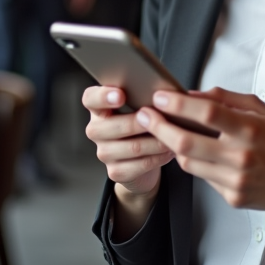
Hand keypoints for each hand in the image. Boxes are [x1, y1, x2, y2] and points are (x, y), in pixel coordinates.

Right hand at [82, 86, 174, 238]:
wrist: (142, 159)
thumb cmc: (142, 123)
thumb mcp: (139, 106)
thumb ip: (142, 97)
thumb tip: (162, 93)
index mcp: (98, 108)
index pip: (91, 99)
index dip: (103, 96)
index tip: (121, 95)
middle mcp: (96, 130)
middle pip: (114, 125)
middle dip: (142, 122)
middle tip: (162, 117)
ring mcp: (104, 152)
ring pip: (132, 147)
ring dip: (156, 141)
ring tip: (173, 135)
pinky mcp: (115, 171)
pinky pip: (140, 164)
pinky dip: (159, 157)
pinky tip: (169, 151)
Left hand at [137, 87, 264, 218]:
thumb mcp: (261, 109)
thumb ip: (226, 99)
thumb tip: (194, 94)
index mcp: (249, 129)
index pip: (206, 113)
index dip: (178, 104)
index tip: (161, 97)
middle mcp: (241, 156)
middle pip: (186, 143)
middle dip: (160, 127)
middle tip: (146, 116)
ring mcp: (235, 180)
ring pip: (188, 163)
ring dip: (173, 146)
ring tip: (167, 132)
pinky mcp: (232, 197)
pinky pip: (203, 178)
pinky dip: (196, 164)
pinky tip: (200, 154)